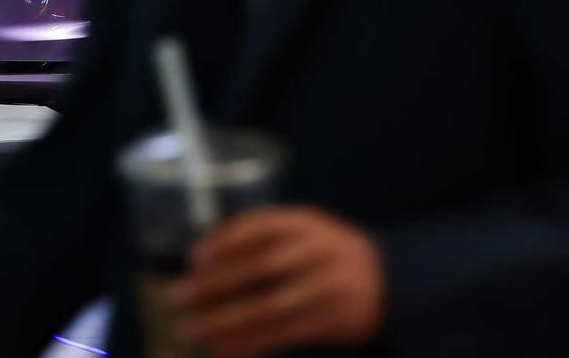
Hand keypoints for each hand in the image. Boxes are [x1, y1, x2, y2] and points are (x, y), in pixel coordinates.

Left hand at [170, 206, 384, 357]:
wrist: (391, 282)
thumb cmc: (327, 253)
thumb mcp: (303, 231)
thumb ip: (263, 237)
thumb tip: (203, 258)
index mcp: (306, 222)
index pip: (259, 226)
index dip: (224, 241)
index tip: (194, 257)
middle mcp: (318, 251)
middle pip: (259, 267)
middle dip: (214, 284)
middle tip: (177, 296)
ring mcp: (327, 288)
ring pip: (268, 307)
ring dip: (225, 321)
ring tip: (192, 330)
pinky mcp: (332, 322)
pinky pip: (284, 335)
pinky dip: (251, 343)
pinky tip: (224, 349)